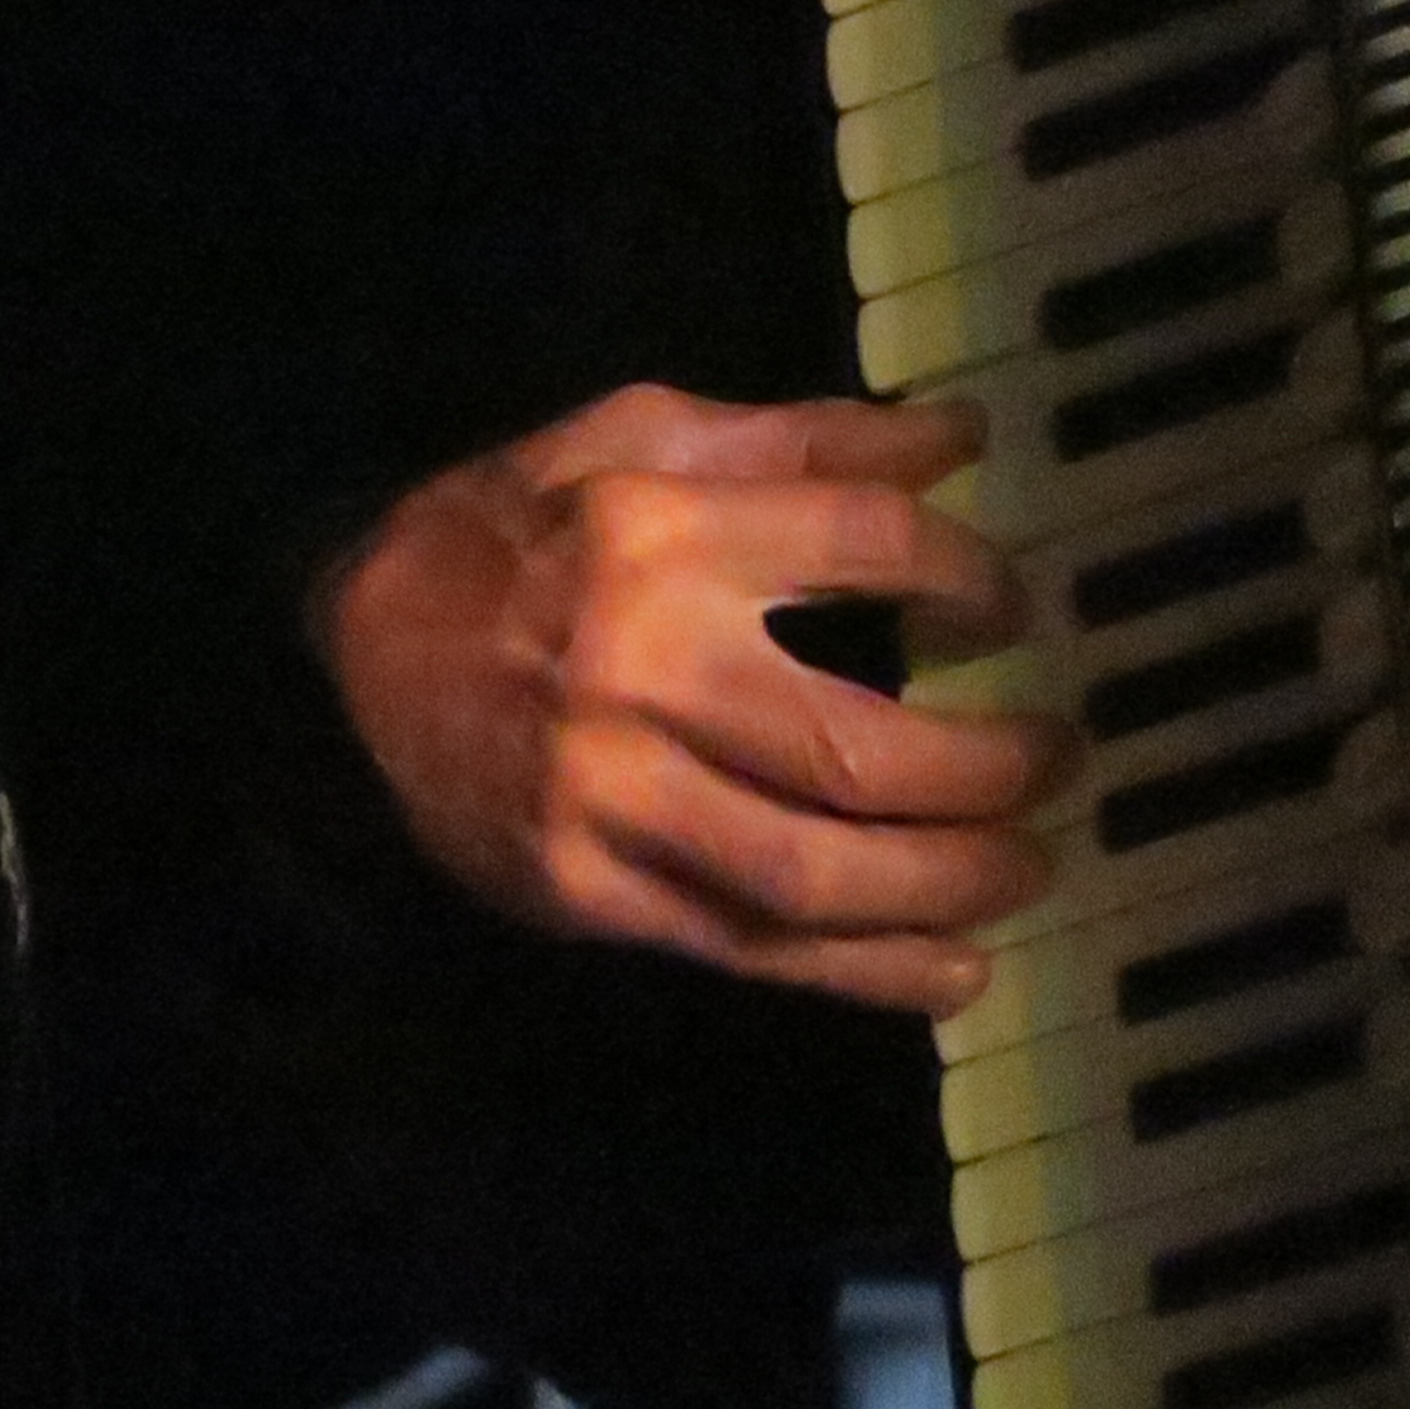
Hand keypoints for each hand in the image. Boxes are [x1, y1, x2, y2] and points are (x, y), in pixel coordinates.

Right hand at [313, 382, 1069, 1012]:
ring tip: (1030, 868)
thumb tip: (957, 436)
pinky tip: (954, 972)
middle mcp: (639, 668)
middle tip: (1062, 761)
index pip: (861, 545)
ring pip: (814, 871)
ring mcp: (609, 795)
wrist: (348, 651)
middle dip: (988, 768)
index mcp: (656, 530)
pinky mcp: (590, 889)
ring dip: (948, 885)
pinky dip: (868, 973)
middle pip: (857, 746)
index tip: (1012, 606)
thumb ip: (800, 440)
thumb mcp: (635, 438)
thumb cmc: (510, 530)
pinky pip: (753, 947)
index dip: (965, 574)